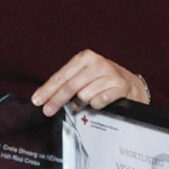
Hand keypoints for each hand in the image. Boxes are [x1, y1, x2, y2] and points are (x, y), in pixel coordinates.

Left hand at [30, 49, 149, 114]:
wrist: (131, 85)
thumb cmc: (103, 80)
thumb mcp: (85, 76)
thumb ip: (68, 84)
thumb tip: (47, 98)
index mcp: (86, 57)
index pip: (62, 76)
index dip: (48, 89)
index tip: (37, 100)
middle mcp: (98, 63)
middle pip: (70, 86)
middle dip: (56, 100)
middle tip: (47, 111)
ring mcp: (110, 74)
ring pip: (84, 96)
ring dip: (82, 103)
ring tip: (87, 101)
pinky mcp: (120, 86)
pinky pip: (98, 102)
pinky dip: (96, 105)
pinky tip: (100, 100)